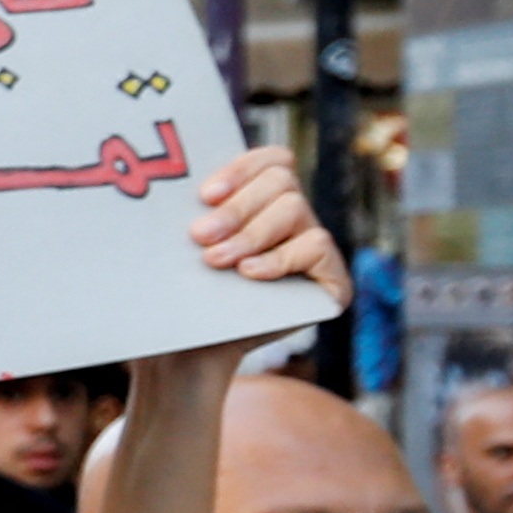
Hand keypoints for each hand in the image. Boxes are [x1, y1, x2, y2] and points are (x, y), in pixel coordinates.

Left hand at [189, 145, 347, 311]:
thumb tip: (180, 178)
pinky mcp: (332, 281)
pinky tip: (250, 275)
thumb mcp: (186, 247)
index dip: (242, 168)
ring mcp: (317, 248)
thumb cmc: (184, 295)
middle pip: (281, 179)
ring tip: (216, 261)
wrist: (191, 353)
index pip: (273, 159)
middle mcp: (296, 218)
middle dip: (236, 207)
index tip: (205, 195)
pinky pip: (317, 246)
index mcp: (264, 200)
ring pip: (295, 208)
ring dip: (251, 234)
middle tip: (199, 236)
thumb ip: (198, 211)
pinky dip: (280, 258)